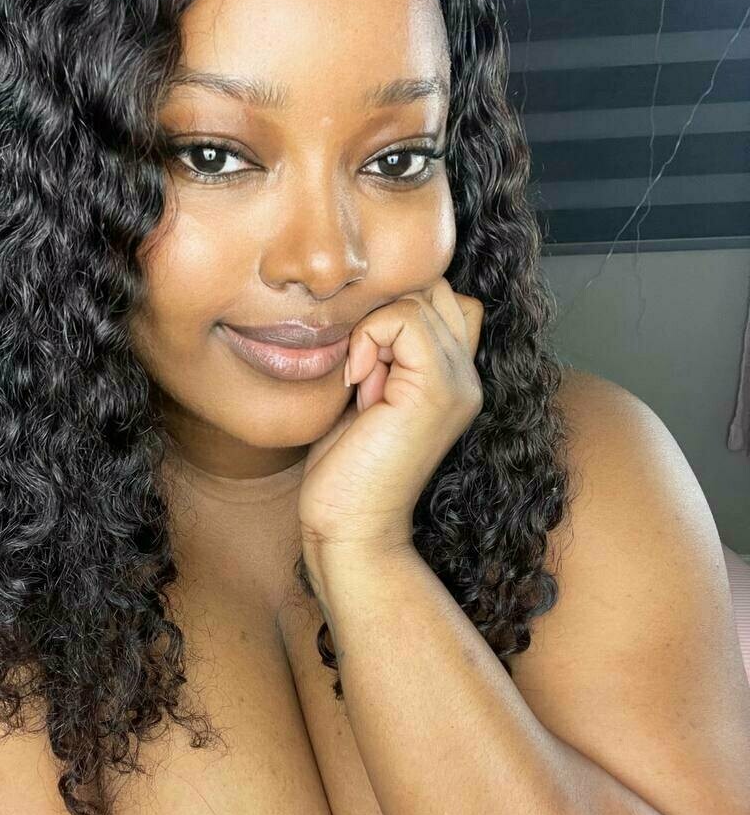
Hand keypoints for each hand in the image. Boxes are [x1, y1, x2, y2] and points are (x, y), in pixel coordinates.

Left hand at [298, 277, 484, 555]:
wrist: (350, 526)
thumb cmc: (346, 468)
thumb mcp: (365, 393)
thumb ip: (383, 352)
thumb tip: (367, 301)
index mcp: (454, 377)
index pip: (441, 298)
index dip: (395, 308)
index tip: (363, 359)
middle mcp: (468, 376)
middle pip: (435, 288)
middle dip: (386, 311)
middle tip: (362, 367)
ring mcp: (460, 382)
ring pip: (420, 297)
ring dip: (374, 328)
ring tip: (363, 382)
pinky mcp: (439, 389)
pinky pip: (405, 319)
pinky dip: (370, 336)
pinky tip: (358, 382)